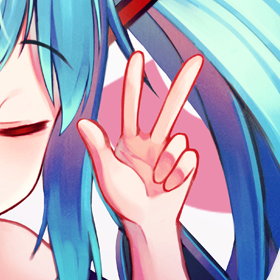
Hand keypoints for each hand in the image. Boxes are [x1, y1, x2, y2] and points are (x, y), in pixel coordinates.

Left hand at [76, 50, 202, 235]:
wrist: (147, 223)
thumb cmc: (123, 199)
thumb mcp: (107, 174)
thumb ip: (98, 147)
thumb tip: (83, 122)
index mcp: (130, 139)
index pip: (132, 105)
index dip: (135, 81)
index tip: (137, 56)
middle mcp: (153, 141)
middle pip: (170, 107)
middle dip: (183, 83)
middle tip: (196, 59)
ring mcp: (171, 152)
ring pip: (178, 139)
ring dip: (167, 164)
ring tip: (156, 182)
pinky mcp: (187, 164)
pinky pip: (189, 156)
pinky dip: (178, 173)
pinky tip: (169, 186)